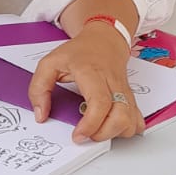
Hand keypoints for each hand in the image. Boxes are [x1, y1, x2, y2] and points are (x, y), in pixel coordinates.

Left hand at [29, 25, 144, 143]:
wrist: (104, 40)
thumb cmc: (79, 52)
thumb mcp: (50, 63)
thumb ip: (39, 88)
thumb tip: (41, 114)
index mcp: (91, 73)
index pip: (99, 103)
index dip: (91, 124)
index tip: (78, 135)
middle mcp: (112, 82)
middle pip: (121, 116)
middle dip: (103, 134)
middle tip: (87, 135)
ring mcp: (124, 90)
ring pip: (131, 120)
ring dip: (115, 133)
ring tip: (98, 131)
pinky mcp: (130, 97)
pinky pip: (136, 118)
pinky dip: (127, 129)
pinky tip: (112, 127)